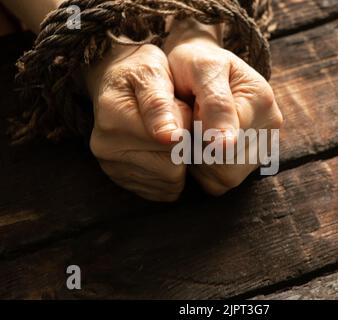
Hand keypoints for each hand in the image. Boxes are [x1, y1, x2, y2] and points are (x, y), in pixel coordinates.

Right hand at [85, 44, 190, 201]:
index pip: (174, 145)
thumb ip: (161, 103)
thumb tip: (170, 137)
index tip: (182, 110)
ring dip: (179, 162)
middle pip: (172, 169)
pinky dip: (170, 175)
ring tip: (169, 137)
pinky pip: (161, 191)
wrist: (116, 78)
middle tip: (177, 125)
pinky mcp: (120, 179)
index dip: (188, 129)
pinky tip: (163, 151)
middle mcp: (107, 148)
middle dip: (185, 148)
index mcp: (114, 118)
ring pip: (169, 184)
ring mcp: (112, 167)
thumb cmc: (141, 70)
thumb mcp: (154, 71)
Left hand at [165, 19, 283, 195]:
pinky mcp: (255, 161)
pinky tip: (202, 146)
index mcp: (261, 99)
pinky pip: (223, 183)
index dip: (196, 133)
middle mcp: (270, 125)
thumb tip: (225, 145)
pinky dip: (206, 171)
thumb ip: (214, 103)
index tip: (189, 110)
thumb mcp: (201, 69)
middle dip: (197, 148)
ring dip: (201, 161)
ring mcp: (265, 145)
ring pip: (225, 178)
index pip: (223, 142)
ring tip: (196, 132)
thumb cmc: (196, 64)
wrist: (202, 67)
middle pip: (225, 165)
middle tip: (190, 121)